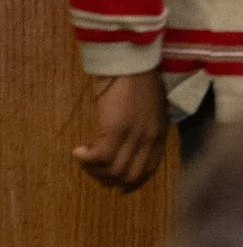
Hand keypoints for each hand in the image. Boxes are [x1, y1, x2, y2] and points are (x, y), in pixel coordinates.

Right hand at [72, 72, 167, 191]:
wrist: (131, 62)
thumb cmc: (138, 80)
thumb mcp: (149, 108)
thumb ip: (143, 128)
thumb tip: (127, 146)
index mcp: (159, 134)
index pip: (148, 170)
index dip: (131, 182)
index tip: (115, 184)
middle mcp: (149, 138)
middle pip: (130, 176)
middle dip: (109, 180)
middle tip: (93, 170)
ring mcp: (134, 135)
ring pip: (114, 171)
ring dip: (94, 170)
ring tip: (84, 158)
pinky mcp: (116, 129)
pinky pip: (100, 158)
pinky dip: (86, 160)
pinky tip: (78, 151)